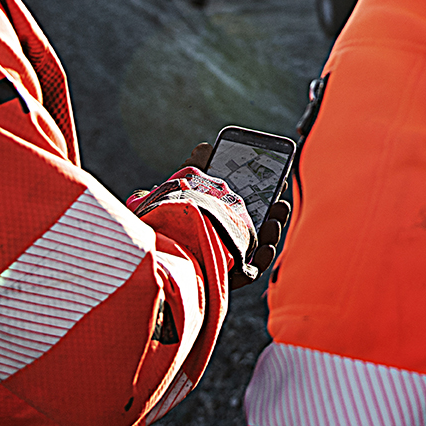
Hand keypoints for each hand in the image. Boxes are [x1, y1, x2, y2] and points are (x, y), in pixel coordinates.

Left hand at [127, 144, 292, 288]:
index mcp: (215, 221)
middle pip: (257, 226)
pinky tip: (266, 246)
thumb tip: (205, 147)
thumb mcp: (174, 190)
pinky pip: (250, 272)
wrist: (145, 261)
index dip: (264, 193)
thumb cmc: (158, 226)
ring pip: (259, 247)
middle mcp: (223, 240)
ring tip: (277, 213)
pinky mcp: (225, 279)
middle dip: (273, 209)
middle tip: (281, 191)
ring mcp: (226, 259)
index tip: (276, 177)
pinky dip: (262, 259)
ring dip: (273, 230)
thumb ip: (191, 168)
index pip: (245, 207)